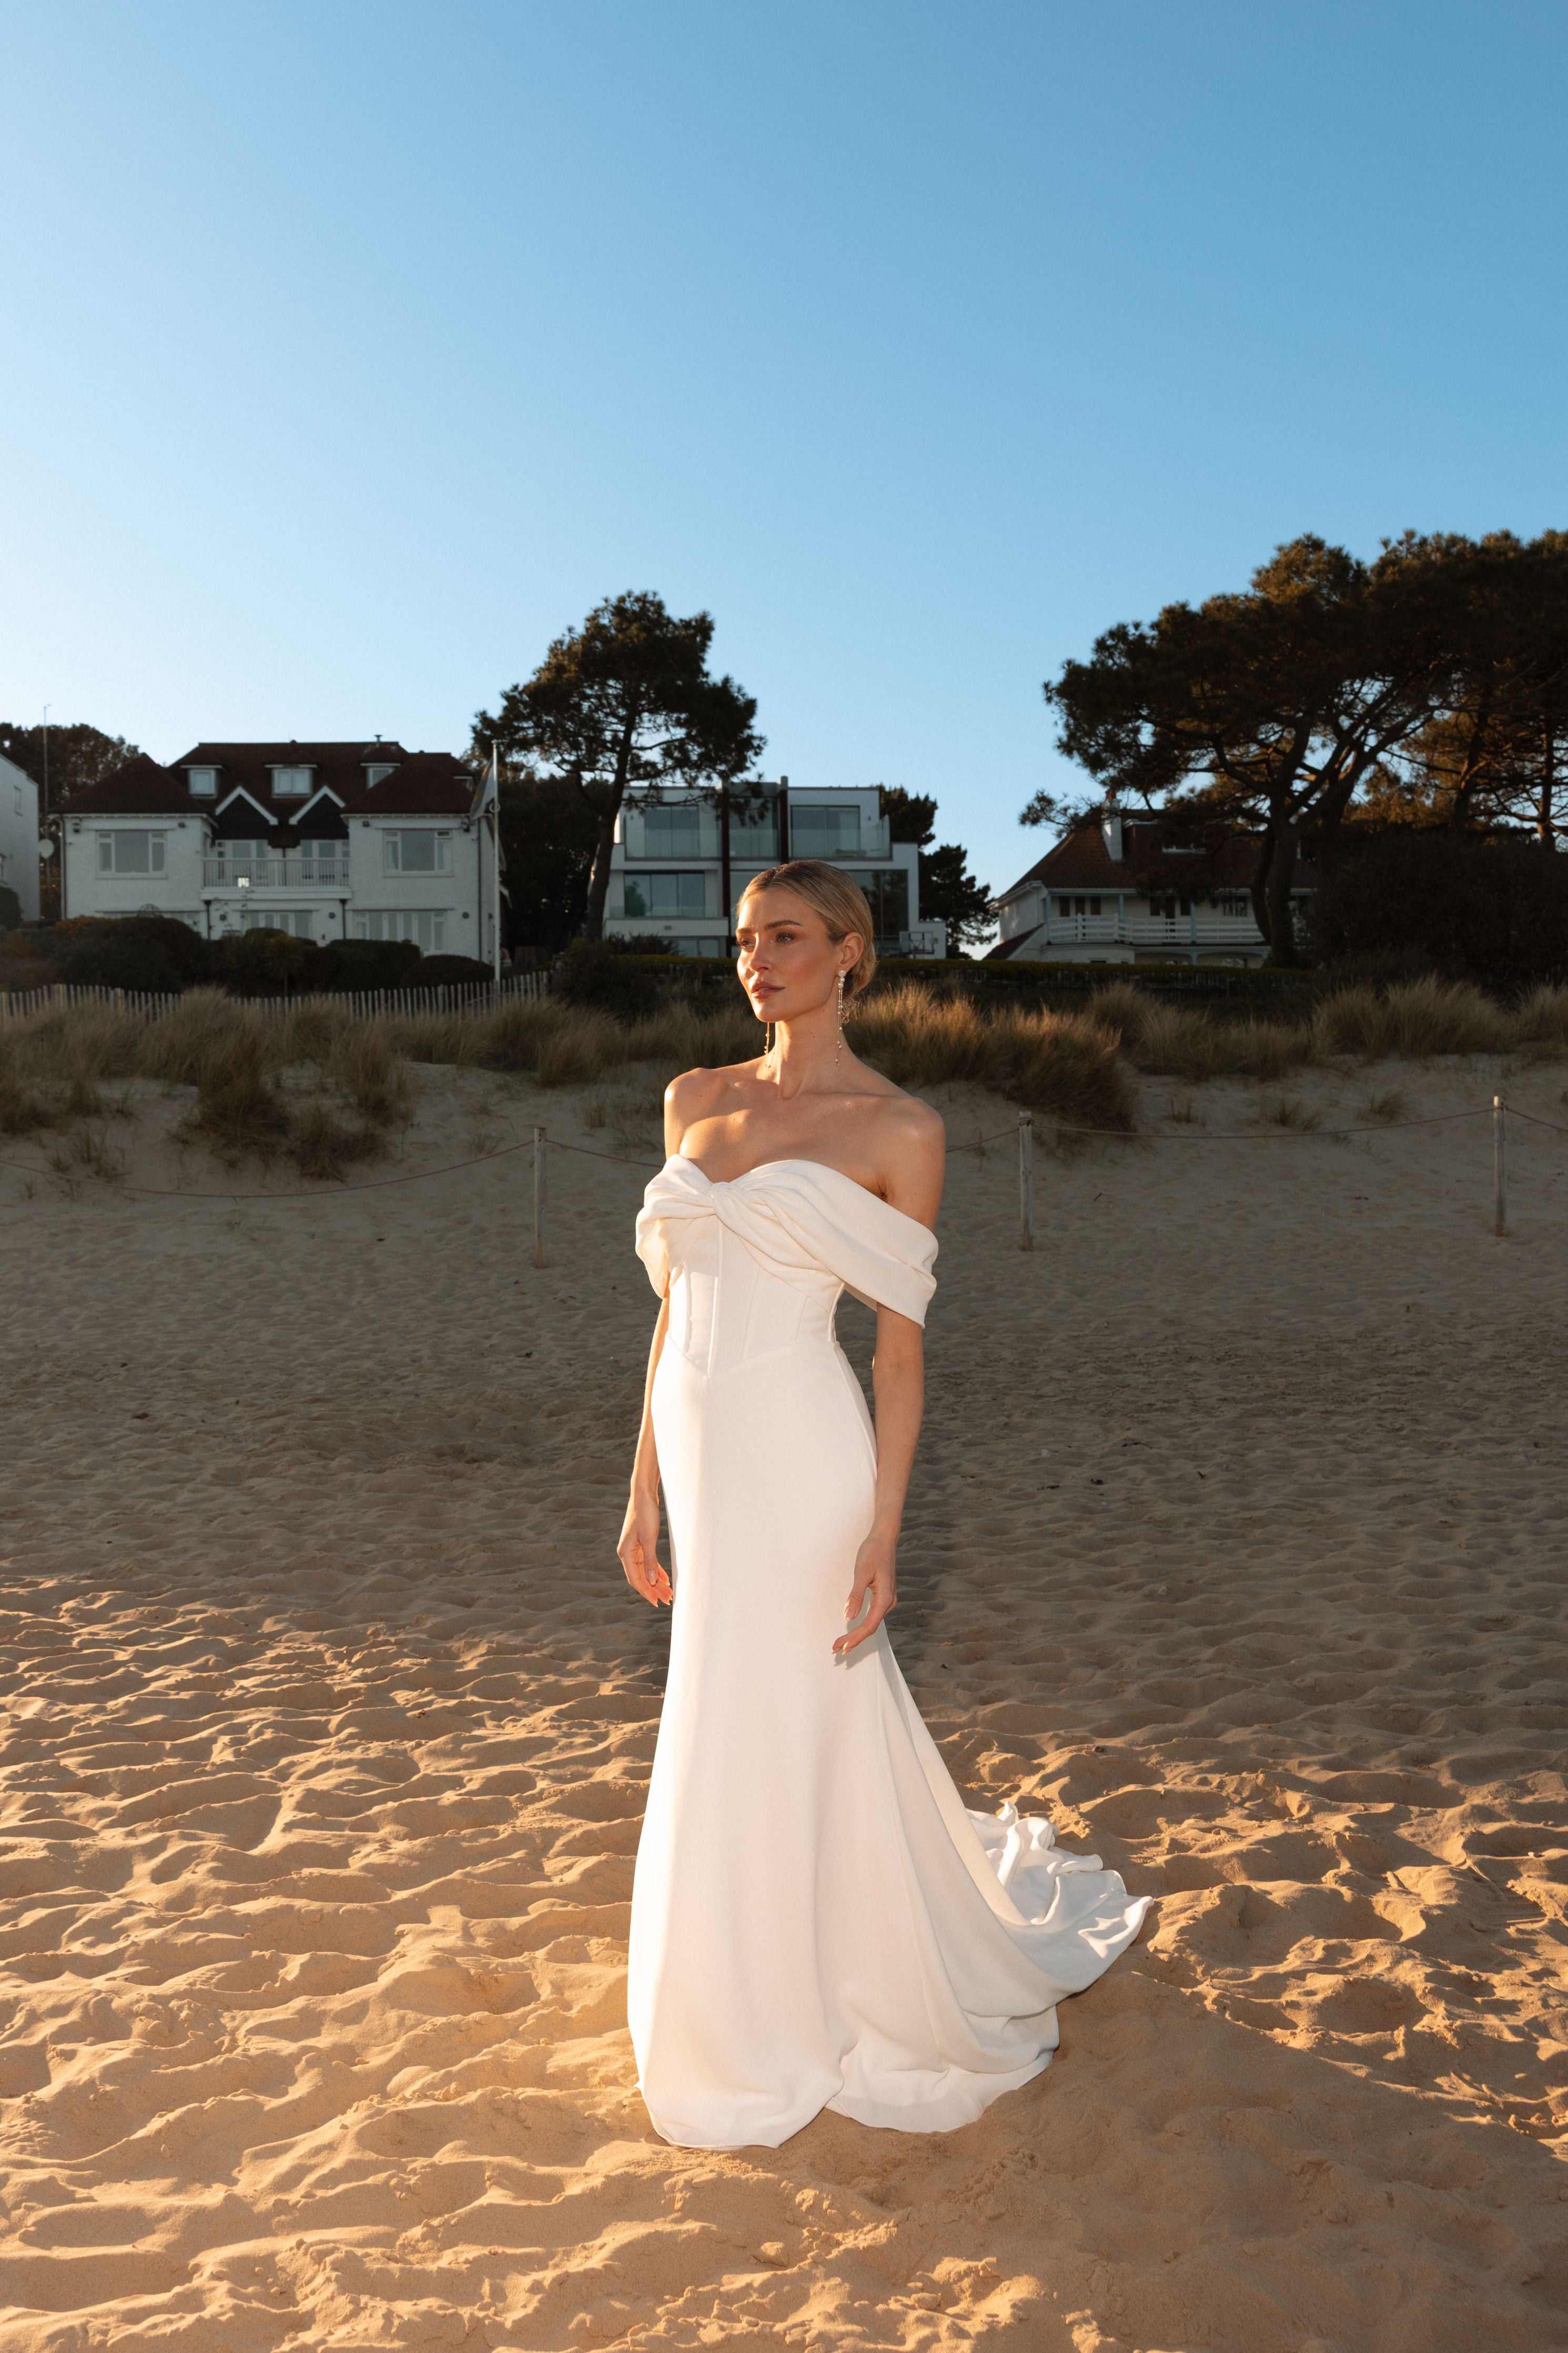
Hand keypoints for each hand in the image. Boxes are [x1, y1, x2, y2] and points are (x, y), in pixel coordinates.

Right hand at [618, 1488, 671, 1608]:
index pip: (635, 1579)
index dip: (646, 1592)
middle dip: (654, 1589)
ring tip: (668, 1593)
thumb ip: (650, 1560)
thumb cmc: (645, 1514)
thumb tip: (652, 1581)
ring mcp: (634, 1549)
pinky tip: (664, 1579)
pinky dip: (656, 1571)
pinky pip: (648, 1563)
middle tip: (668, 1600)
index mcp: (626, 1553)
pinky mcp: (641, 1544)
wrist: (643, 1495)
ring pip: (645, 1571)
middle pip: (641, 1577)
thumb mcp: (649, 1538)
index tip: (657, 1602)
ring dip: (656, 1582)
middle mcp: (627, 1553)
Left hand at [834, 1528, 896, 1655]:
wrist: (884, 1539)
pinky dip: (861, 1624)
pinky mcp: (883, 1595)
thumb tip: (848, 1617)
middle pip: (870, 1627)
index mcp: (885, 1598)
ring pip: (872, 1622)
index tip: (842, 1648)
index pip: (869, 1625)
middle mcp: (888, 1602)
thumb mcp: (861, 1573)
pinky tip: (853, 1628)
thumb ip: (855, 1596)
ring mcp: (887, 1599)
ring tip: (841, 1643)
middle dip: (853, 1639)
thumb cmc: (873, 1552)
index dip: (855, 1638)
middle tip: (835, 1649)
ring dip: (857, 1634)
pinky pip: (873, 1615)